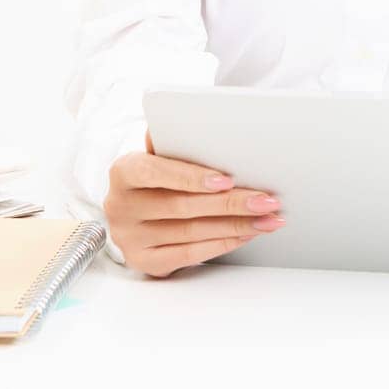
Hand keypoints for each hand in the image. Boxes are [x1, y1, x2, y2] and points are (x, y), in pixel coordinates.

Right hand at [104, 130, 284, 277]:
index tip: (226, 179)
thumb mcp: (156, 155)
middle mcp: (121, 207)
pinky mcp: (146, 262)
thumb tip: (195, 127)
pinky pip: (190, 255)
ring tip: (266, 218)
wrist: (134, 213)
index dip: (192, 176)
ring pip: (192, 233)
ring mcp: (131, 239)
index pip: (156, 172)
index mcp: (123, 172)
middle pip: (183, 206)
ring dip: (236, 225)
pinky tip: (246, 234)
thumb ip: (172, 144)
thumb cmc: (154, 178)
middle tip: (265, 200)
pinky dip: (223, 243)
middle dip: (231, 203)